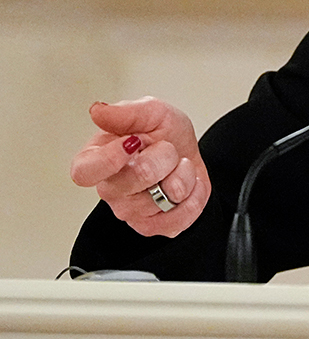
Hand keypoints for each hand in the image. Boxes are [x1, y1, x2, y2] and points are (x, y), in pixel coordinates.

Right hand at [70, 97, 210, 236]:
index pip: (84, 172)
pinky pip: (179, 218)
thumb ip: (127, 111)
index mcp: (97, 159)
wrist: (188, 155)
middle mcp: (110, 189)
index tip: (133, 143)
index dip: (108, 160)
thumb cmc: (164, 135)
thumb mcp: (152, 112)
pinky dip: (194, 196)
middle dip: (163, 158)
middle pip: (132, 181)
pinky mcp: (153, 227)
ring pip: (162, 199)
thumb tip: (98, 111)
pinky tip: (188, 184)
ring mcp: (130, 212)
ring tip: (176, 166)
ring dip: (183, 175)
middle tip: (167, 148)